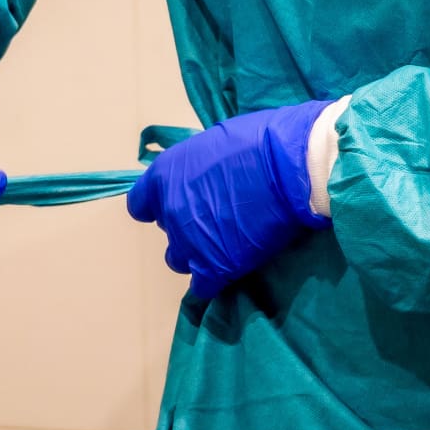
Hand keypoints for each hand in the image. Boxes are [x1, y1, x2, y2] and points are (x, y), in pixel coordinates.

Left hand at [125, 100, 332, 300]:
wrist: (289, 168)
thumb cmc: (258, 143)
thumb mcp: (213, 143)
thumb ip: (199, 168)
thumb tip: (205, 176)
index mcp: (163, 176)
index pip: (140, 204)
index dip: (157, 207)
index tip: (176, 206)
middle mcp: (169, 210)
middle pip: (168, 231)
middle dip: (187, 227)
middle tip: (217, 219)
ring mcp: (189, 241)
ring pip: (179, 261)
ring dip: (196, 255)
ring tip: (224, 245)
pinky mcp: (214, 266)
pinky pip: (203, 286)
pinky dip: (213, 280)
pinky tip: (230, 269)